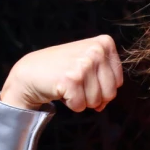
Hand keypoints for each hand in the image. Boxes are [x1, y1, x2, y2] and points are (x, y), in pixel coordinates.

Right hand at [0, 35, 123, 111]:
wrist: (31, 71)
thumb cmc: (63, 70)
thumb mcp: (90, 64)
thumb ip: (107, 81)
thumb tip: (103, 105)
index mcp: (104, 43)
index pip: (118, 82)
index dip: (102, 87)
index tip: (86, 76)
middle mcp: (96, 50)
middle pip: (110, 94)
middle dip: (93, 96)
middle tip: (76, 83)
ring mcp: (84, 64)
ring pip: (96, 101)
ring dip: (81, 99)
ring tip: (68, 84)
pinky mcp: (71, 79)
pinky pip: (81, 106)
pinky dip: (71, 103)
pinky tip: (61, 89)